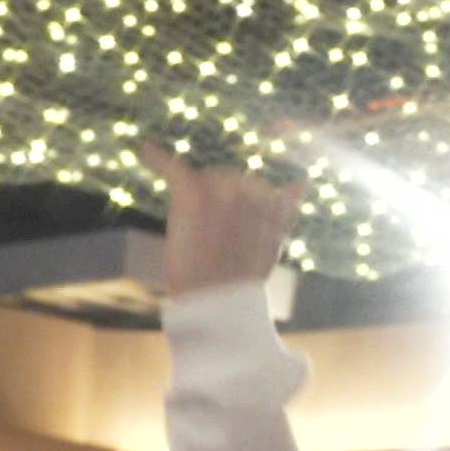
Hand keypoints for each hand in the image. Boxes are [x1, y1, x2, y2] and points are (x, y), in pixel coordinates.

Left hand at [143, 143, 307, 297]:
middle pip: (229, 179)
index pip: (258, 189)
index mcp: (273, 202)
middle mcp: (250, 189)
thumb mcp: (273, 243)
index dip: (243, 207)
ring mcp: (222, 189)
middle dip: (219, 199)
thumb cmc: (243, 278)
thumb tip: (302, 181)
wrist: (215, 301)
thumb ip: (285, 211)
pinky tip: (147, 149)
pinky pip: (173, 167)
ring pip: (207, 178)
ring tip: (197, 230)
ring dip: (200, 194)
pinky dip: (158, 158)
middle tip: (211, 235)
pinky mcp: (193, 194)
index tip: (234, 229)